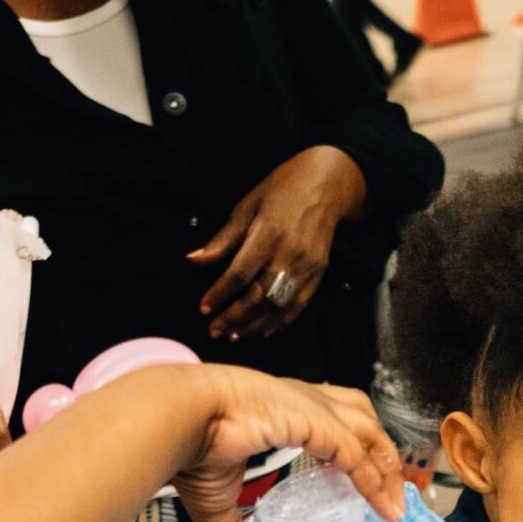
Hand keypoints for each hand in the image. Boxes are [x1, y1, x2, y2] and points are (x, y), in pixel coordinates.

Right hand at [163, 368, 405, 521]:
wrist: (178, 422)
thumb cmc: (191, 451)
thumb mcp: (217, 508)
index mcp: (283, 409)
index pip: (335, 421)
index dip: (357, 449)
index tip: (367, 483)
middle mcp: (304, 401)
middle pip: (363, 420)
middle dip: (383, 454)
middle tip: (396, 494)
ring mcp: (313, 406)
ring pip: (369, 433)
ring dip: (387, 468)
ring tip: (395, 504)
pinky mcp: (318, 420)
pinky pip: (358, 453)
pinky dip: (374, 480)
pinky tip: (383, 506)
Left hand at [189, 146, 366, 342]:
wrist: (327, 186)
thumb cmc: (282, 190)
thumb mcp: (247, 206)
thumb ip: (224, 238)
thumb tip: (194, 260)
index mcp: (268, 234)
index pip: (240, 273)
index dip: (220, 294)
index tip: (204, 308)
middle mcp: (288, 254)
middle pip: (259, 296)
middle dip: (234, 317)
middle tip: (215, 330)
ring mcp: (306, 267)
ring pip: (278, 306)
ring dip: (254, 324)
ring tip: (234, 335)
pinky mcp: (318, 274)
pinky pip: (297, 305)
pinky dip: (279, 322)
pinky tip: (262, 331)